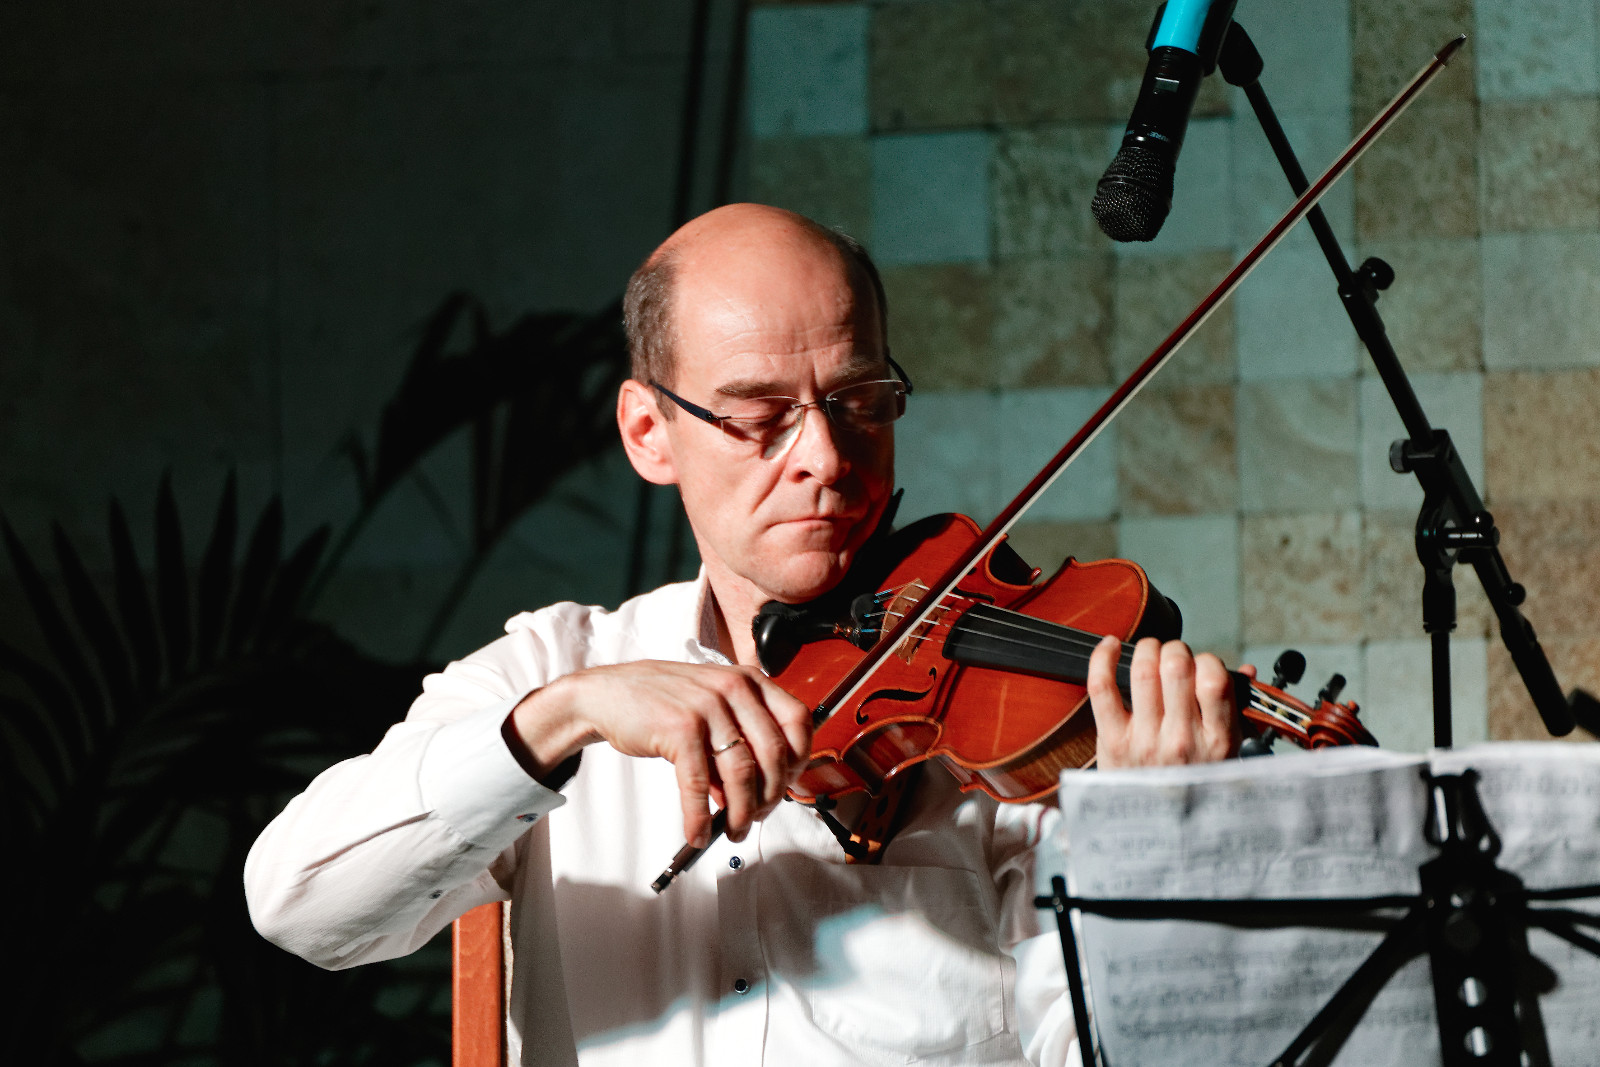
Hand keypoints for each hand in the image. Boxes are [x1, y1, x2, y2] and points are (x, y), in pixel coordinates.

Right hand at [506, 660, 811, 846]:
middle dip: (770, 797)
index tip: (787, 785)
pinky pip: (699, 785)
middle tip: (757, 818)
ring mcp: (707, 706)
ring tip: (732, 831)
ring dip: (741, 813)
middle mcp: (733, 687)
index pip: (798, 721)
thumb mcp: (711, 708)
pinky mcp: (680, 728)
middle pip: (774, 755)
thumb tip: (757, 794)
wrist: (607, 694)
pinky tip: (696, 833)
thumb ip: (738, 742)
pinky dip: (699, 817)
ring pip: (742, 773)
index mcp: (749, 680)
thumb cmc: (663, 703)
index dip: (799, 760)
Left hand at [1086, 635, 1253, 768]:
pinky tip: (1110, 646)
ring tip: (1149, 651)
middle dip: (1175, 649)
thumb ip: (1234, 710)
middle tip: (1173, 655)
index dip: (1208, 660)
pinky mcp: (1112, 740)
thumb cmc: (1192, 782)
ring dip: (1146, 649)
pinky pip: (1102, 687)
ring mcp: (1144, 739)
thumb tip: (1243, 671)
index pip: (1215, 681)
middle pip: (1176, 668)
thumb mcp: (1226, 754)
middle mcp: (1181, 738)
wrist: (1160, 830)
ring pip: (1143, 671)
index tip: (1202, 665)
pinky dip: (1102, 658)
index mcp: (1216, 740)